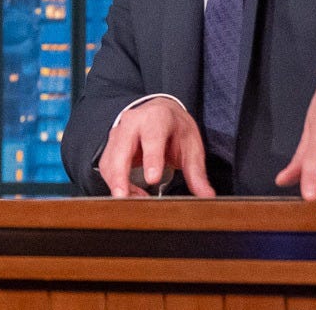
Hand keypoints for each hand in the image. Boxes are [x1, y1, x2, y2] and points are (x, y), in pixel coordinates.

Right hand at [97, 97, 215, 197]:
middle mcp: (133, 122)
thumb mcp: (191, 146)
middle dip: (120, 175)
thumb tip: (207, 197)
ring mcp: (118, 133)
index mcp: (157, 118)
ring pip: (110, 161)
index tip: (152, 179)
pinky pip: (107, 168)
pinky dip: (115, 184)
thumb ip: (196, 172)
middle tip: (123, 197)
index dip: (151, 158)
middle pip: (122, 149)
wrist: (160, 113)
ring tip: (134, 202)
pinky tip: (130, 195)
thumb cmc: (175, 129)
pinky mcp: (111, 146)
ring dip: (118, 184)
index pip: (152, 137)